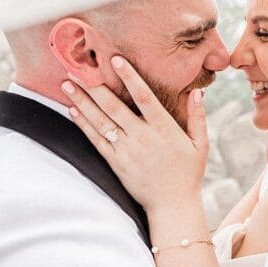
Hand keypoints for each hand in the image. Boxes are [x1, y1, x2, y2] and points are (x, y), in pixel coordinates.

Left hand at [62, 56, 207, 214]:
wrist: (172, 206)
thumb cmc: (188, 173)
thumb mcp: (200, 144)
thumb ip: (198, 117)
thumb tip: (197, 93)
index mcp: (164, 129)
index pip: (144, 97)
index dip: (129, 77)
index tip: (115, 60)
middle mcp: (143, 138)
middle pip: (114, 107)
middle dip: (94, 86)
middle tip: (76, 68)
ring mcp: (127, 151)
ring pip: (101, 122)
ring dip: (82, 101)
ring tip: (67, 84)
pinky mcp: (116, 163)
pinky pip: (96, 141)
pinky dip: (84, 124)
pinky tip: (73, 110)